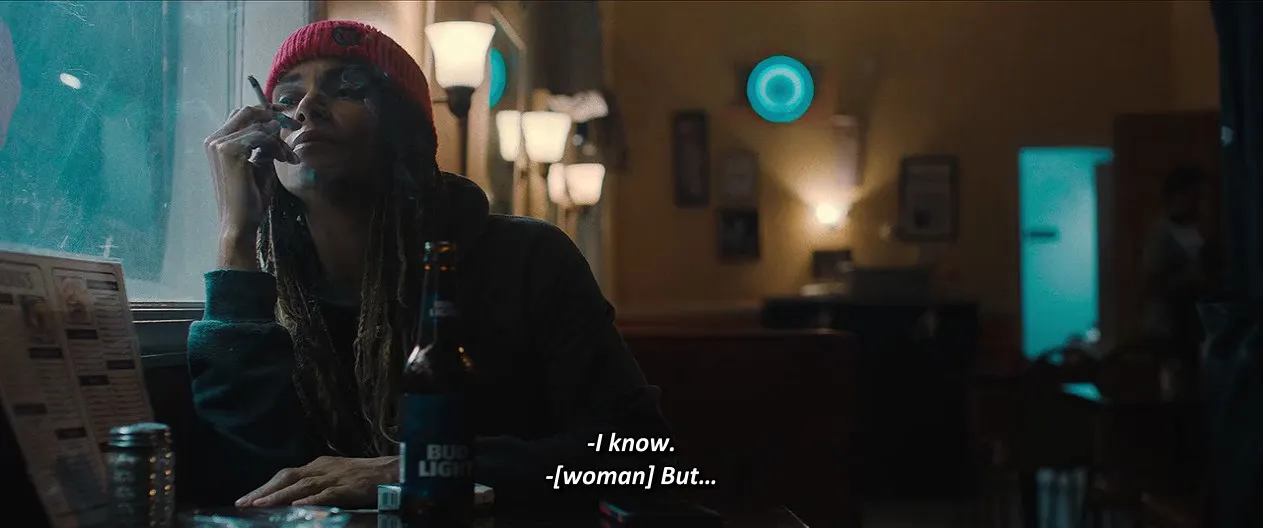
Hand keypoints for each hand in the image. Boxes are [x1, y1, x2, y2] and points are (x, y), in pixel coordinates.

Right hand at [203, 105, 298, 268]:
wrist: (241, 222)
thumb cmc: (251, 197)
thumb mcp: (260, 164)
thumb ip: (265, 144)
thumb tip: (277, 125)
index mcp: (218, 142)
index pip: (243, 115)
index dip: (268, 113)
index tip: (289, 119)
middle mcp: (214, 139)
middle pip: (249, 112)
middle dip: (277, 118)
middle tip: (297, 126)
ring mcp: (219, 144)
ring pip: (259, 124)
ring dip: (280, 140)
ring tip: (289, 158)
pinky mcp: (229, 151)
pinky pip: (261, 135)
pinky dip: (277, 145)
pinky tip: (284, 160)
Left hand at [236, 456, 395, 508]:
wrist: (395, 471)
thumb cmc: (367, 478)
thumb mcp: (338, 477)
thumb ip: (319, 487)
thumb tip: (296, 502)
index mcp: (320, 465)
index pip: (286, 475)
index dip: (265, 486)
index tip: (246, 499)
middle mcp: (323, 468)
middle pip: (288, 477)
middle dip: (264, 490)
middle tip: (243, 503)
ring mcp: (336, 477)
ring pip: (302, 486)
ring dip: (280, 496)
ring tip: (261, 505)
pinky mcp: (349, 487)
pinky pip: (327, 494)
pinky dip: (311, 501)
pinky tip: (297, 508)